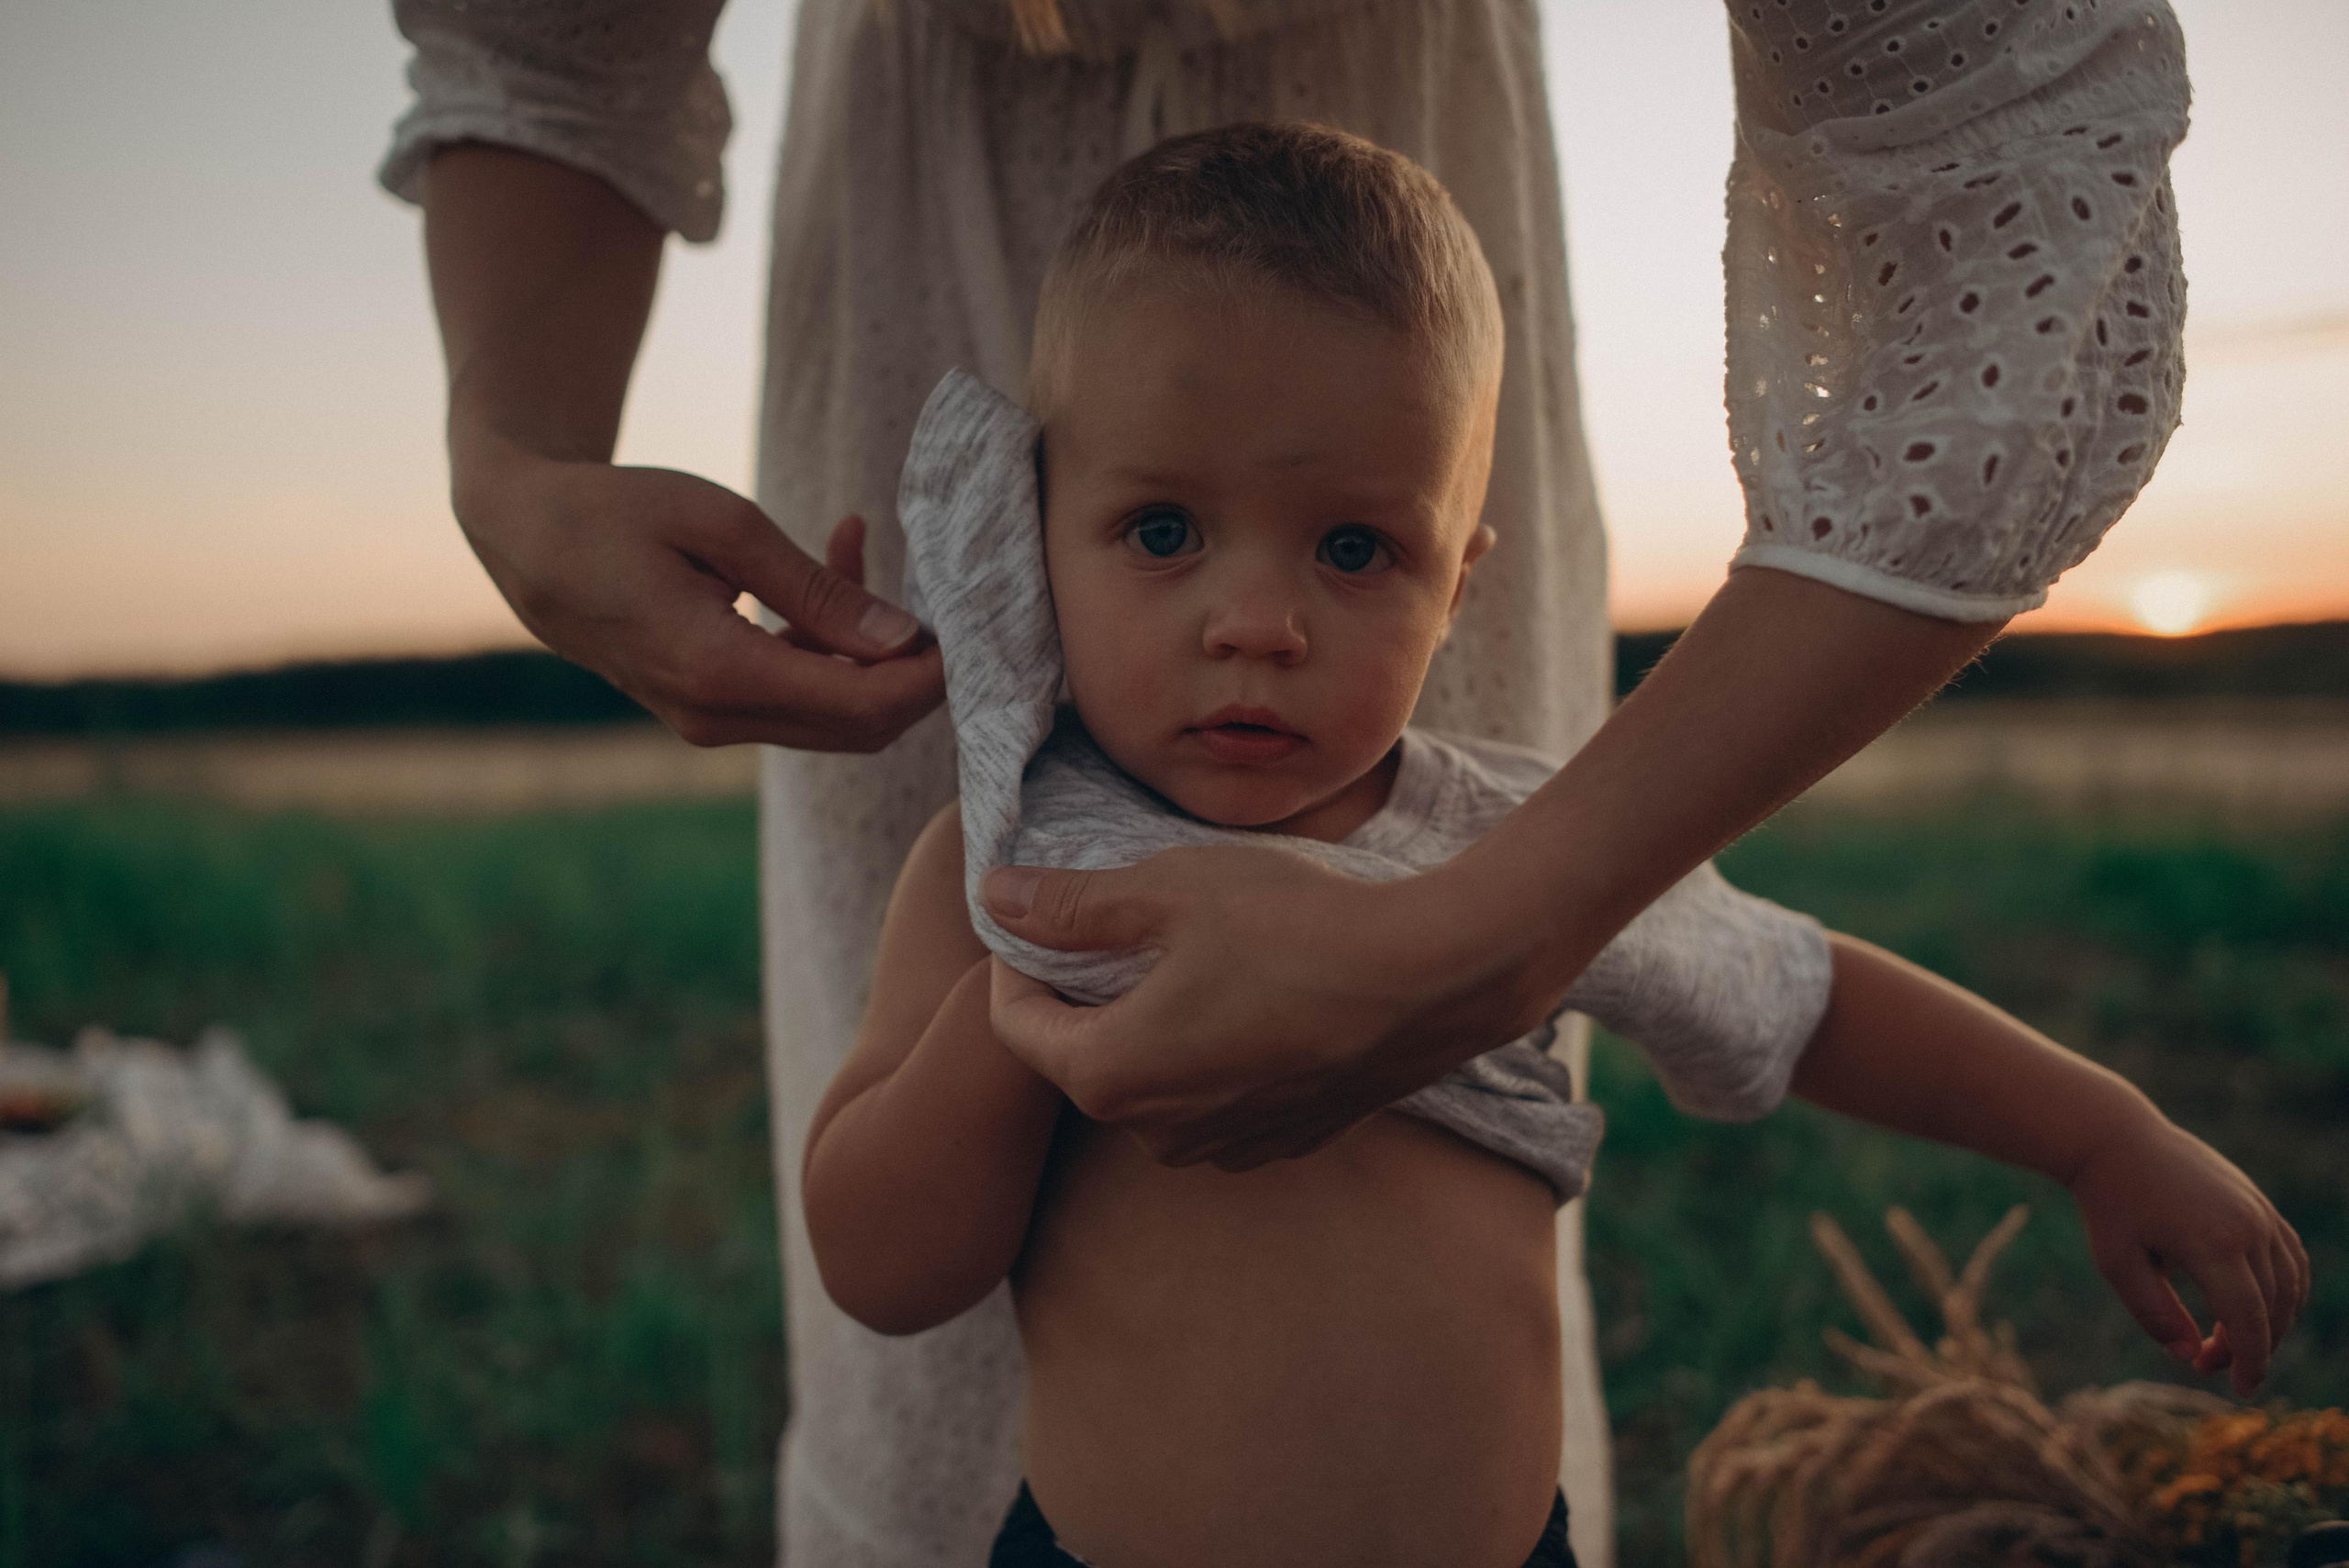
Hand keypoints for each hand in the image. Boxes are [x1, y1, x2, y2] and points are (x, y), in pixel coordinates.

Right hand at [457, 451, 943, 750]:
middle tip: (936, 590)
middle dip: (915, 671)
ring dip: (868, 646)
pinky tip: (831, 562)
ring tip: (854, 544)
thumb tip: (904, 638)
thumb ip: (816, 588)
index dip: (930, 675)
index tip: (965, 621)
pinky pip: (795, 693)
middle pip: (861, 727)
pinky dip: (827, 644)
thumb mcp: (723, 525)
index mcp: (719, 672)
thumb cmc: (615, 512)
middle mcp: (715, 717)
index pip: (864, 705)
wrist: (524, 536)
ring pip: (833, 713)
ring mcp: (709, 721)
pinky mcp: (708, 707)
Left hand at [983, 845, 1547, 1170]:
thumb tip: (993, 897)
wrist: (1436, 976)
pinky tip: (1249, 992)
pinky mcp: (1282, 1141)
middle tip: (1116, 922)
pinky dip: (1210, 1052)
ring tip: (1189, 953)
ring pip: (1150, 1082)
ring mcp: (1224, 1146)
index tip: (1040, 911)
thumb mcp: (1169, 890)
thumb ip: (1071, 904)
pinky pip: (1213, 1099)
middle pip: (1082, 1058)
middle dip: (1084, 994)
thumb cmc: (1296, 925)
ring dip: (1150, 1023)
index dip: (1014, 962)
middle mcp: (1158, 1134)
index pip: (1013, 1028)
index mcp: (1111, 1075)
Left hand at [2067, 1117, 2309, 1394]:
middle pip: (2271, 1308)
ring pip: (2289, 1286)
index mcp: (2213, 1242)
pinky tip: (2258, 1310)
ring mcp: (2260, 1212)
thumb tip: (2191, 1356)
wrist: (2115, 1140)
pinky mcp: (2260, 1204)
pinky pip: (2291, 1258)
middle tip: (2208, 1363)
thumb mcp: (2117, 1263)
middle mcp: (2248, 1226)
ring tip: (2227, 1340)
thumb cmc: (2109, 1204)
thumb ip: (2155, 1314)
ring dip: (2270, 1322)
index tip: (2239, 1388)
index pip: (2248, 1319)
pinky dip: (2284, 1291)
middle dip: (2249, 1346)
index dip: (2250, 1360)